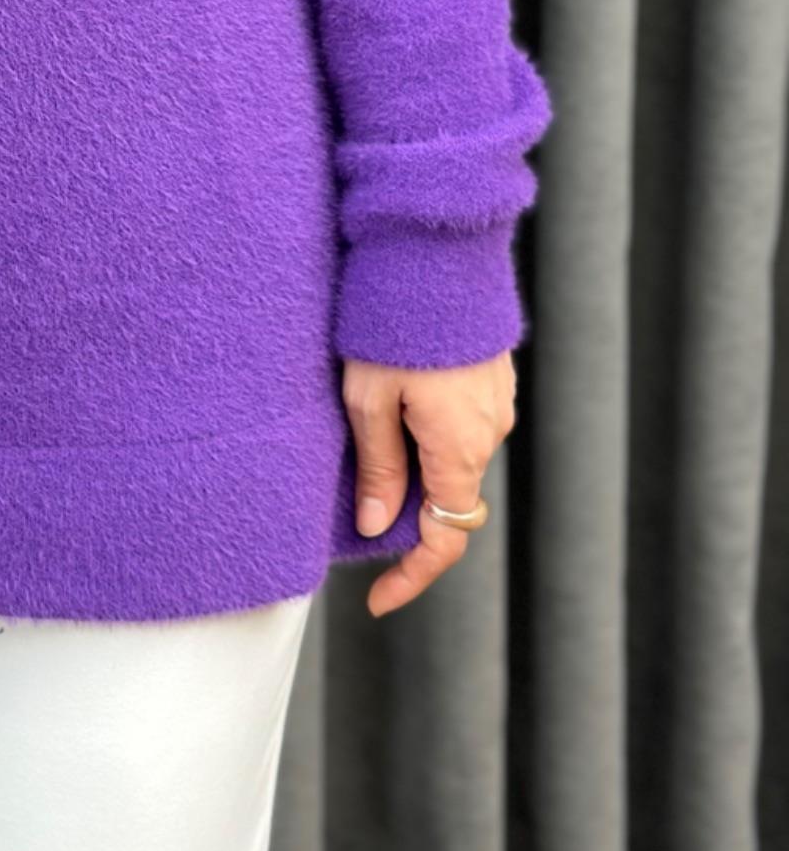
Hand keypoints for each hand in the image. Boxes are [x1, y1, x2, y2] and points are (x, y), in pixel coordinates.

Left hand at [342, 349, 516, 616]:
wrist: (436, 252)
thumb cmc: (393, 324)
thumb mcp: (368, 399)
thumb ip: (378, 467)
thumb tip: (378, 526)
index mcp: (459, 449)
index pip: (445, 538)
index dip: (412, 576)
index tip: (378, 598)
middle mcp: (488, 433)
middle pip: (447, 497)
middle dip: (405, 511)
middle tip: (355, 501)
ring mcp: (495, 403)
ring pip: (452, 457)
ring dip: (415, 463)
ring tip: (365, 432)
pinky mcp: (491, 377)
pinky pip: (461, 424)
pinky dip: (429, 433)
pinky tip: (395, 401)